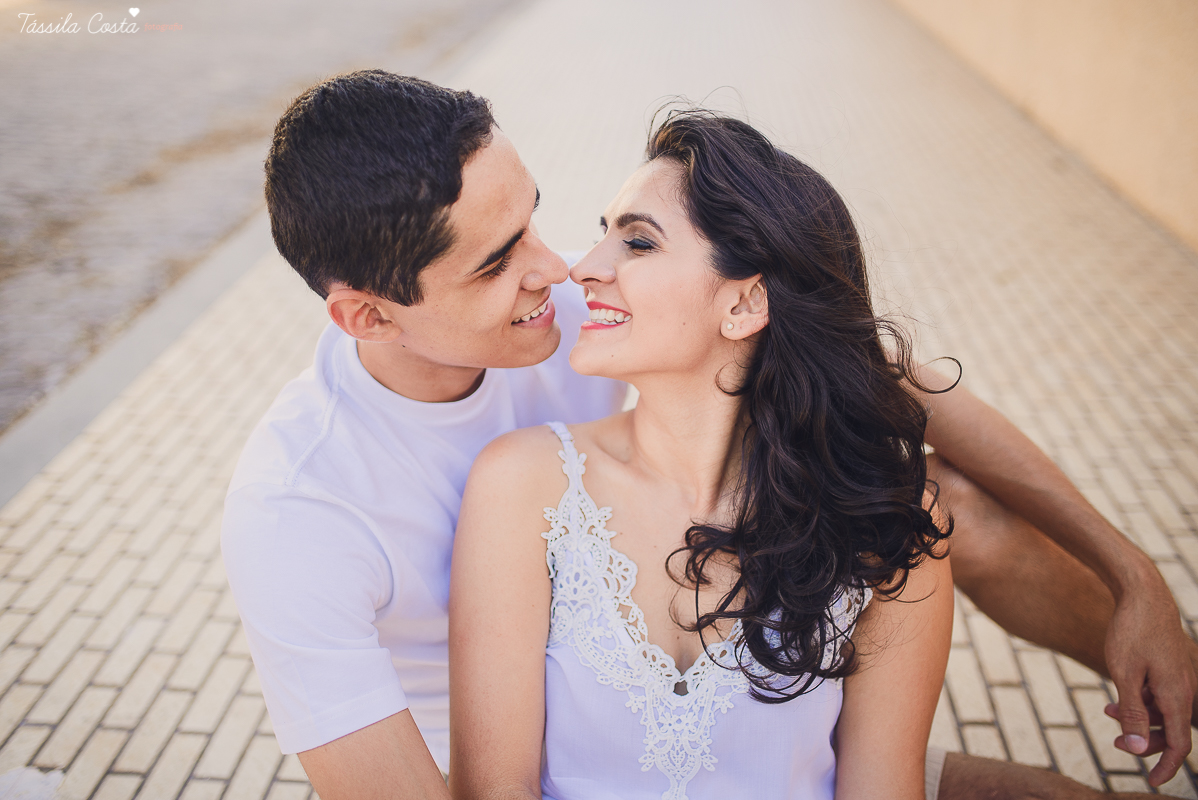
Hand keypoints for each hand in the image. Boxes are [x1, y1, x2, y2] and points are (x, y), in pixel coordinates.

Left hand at [1103, 581, 1194, 785]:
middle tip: (1114, 741)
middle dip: (1145, 742)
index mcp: (1176, 695)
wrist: (1142, 595)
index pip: (1180, 745)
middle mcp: (1186, 689)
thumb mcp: (1124, 674)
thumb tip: (1137, 749)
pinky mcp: (1173, 668)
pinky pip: (1163, 696)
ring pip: (1165, 713)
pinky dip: (1143, 701)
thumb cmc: (1131, 632)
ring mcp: (1182, 677)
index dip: (1167, 767)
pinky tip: (1118, 697)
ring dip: (1140, 719)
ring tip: (1108, 711)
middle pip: (1172, 732)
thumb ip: (1133, 713)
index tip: (1151, 781)